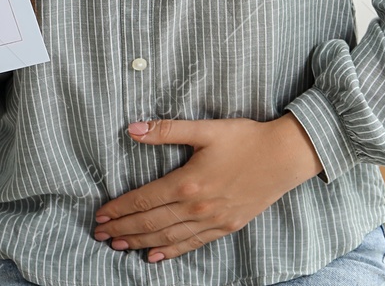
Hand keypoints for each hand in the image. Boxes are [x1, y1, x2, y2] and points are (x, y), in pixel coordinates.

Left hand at [92, 115, 323, 263]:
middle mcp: (197, 207)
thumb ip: (168, 130)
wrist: (285, 157)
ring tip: (118, 245)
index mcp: (187, 182)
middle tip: (100, 233)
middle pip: (151, 222)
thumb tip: (133, 128)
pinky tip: (155, 257)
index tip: (101, 214)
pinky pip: (192, 244)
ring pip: (168, 237)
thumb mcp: (206, 129)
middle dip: (123, 228)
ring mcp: (212, 221)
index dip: (120, 208)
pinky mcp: (226, 227)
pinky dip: (171, 252)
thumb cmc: (246, 139)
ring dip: (140, 242)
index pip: (144, 199)